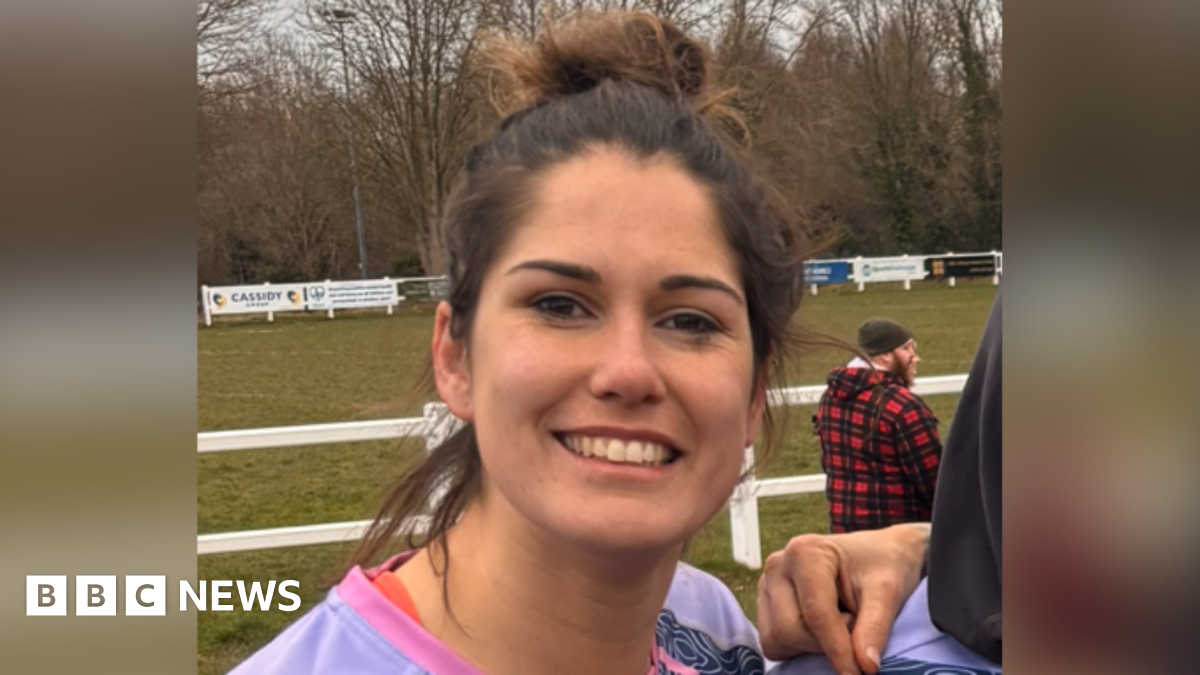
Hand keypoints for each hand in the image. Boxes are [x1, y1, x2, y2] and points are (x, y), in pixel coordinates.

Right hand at [756, 523, 928, 674]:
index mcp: (805, 553)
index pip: (815, 614)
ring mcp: (767, 584)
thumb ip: (875, 628)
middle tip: (854, 627)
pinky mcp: (766, 602)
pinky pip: (773, 642)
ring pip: (775, 640)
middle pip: (788, 630)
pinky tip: (822, 629)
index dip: (837, 650)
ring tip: (839, 625)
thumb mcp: (888, 592)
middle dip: (824, 645)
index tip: (858, 673)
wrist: (879, 552)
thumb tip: (865, 666)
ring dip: (810, 647)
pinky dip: (799, 647)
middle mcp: (777, 566)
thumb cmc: (885, 565)